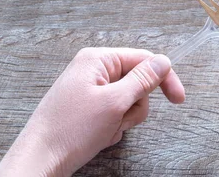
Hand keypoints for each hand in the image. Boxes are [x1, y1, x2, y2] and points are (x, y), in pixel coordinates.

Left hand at [0, 47, 184, 176]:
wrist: (40, 161)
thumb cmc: (70, 130)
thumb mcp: (114, 103)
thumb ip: (142, 80)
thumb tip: (163, 61)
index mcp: (97, 59)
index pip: (143, 59)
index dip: (164, 78)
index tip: (178, 100)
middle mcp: (93, 70)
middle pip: (136, 82)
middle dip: (134, 106)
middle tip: (119, 118)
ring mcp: (89, 90)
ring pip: (127, 101)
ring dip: (123, 119)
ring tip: (105, 129)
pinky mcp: (87, 109)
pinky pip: (114, 114)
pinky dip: (112, 127)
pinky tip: (97, 136)